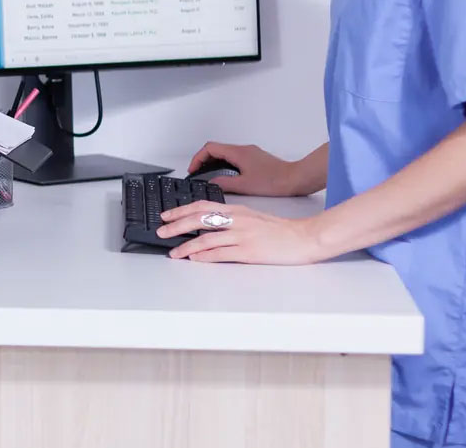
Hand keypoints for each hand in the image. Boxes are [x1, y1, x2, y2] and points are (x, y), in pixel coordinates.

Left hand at [157, 202, 328, 264]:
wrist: (304, 237)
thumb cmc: (280, 230)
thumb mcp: (252, 217)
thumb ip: (231, 219)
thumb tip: (208, 225)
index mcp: (236, 210)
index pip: (201, 205)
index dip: (180, 210)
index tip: (166, 215)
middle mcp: (236, 219)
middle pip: (198, 218)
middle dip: (176, 225)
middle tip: (161, 231)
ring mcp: (242, 235)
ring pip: (206, 238)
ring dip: (186, 246)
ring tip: (174, 252)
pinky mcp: (249, 251)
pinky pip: (221, 253)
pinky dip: (204, 256)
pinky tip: (194, 259)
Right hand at [184, 142, 312, 196]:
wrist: (295, 179)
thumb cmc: (275, 181)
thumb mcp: (244, 185)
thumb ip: (224, 184)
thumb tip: (211, 184)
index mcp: (238, 152)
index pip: (210, 148)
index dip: (197, 158)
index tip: (193, 169)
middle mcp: (243, 149)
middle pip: (216, 149)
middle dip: (203, 160)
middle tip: (197, 172)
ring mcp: (250, 153)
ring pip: (225, 153)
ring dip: (214, 162)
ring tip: (209, 175)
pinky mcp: (255, 159)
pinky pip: (234, 157)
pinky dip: (225, 164)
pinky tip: (227, 176)